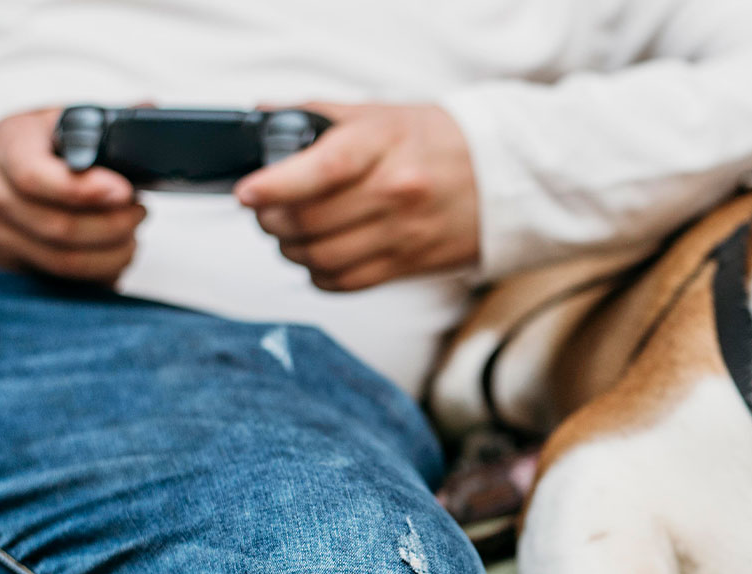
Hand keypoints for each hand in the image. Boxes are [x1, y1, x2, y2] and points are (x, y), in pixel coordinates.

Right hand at [0, 108, 144, 282]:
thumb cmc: (34, 144)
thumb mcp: (56, 120)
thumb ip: (102, 120)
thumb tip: (149, 109)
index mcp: (6, 150)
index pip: (37, 178)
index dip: (86, 191)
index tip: (125, 191)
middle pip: (60, 228)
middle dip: (115, 225)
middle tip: (140, 211)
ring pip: (64, 262)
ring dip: (113, 254)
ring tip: (133, 236)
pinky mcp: (9, 263)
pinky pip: (61, 282)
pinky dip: (98, 276)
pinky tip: (115, 260)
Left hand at [235, 103, 478, 291]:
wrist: (503, 178)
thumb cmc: (436, 142)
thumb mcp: (382, 114)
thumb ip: (319, 115)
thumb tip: (263, 117)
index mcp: (385, 147)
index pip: (322, 169)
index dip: (276, 185)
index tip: (247, 193)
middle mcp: (395, 193)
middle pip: (311, 220)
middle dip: (272, 219)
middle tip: (264, 210)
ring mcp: (402, 234)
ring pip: (322, 257)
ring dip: (290, 250)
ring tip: (287, 235)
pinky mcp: (408, 265)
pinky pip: (346, 282)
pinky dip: (318, 275)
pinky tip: (317, 258)